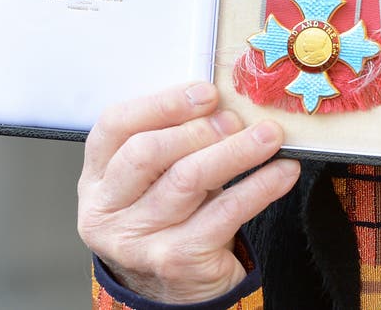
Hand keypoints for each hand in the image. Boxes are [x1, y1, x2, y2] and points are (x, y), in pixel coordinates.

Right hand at [77, 82, 300, 302]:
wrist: (173, 286)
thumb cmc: (169, 216)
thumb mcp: (157, 177)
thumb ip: (176, 139)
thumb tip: (226, 105)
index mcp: (97, 176)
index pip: (115, 126)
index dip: (163, 103)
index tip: (206, 93)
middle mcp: (106, 210)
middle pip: (148, 152)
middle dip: (199, 129)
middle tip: (237, 119)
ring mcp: (137, 240)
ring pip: (188, 180)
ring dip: (236, 151)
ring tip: (269, 136)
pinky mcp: (176, 261)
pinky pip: (224, 212)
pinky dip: (260, 187)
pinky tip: (283, 172)